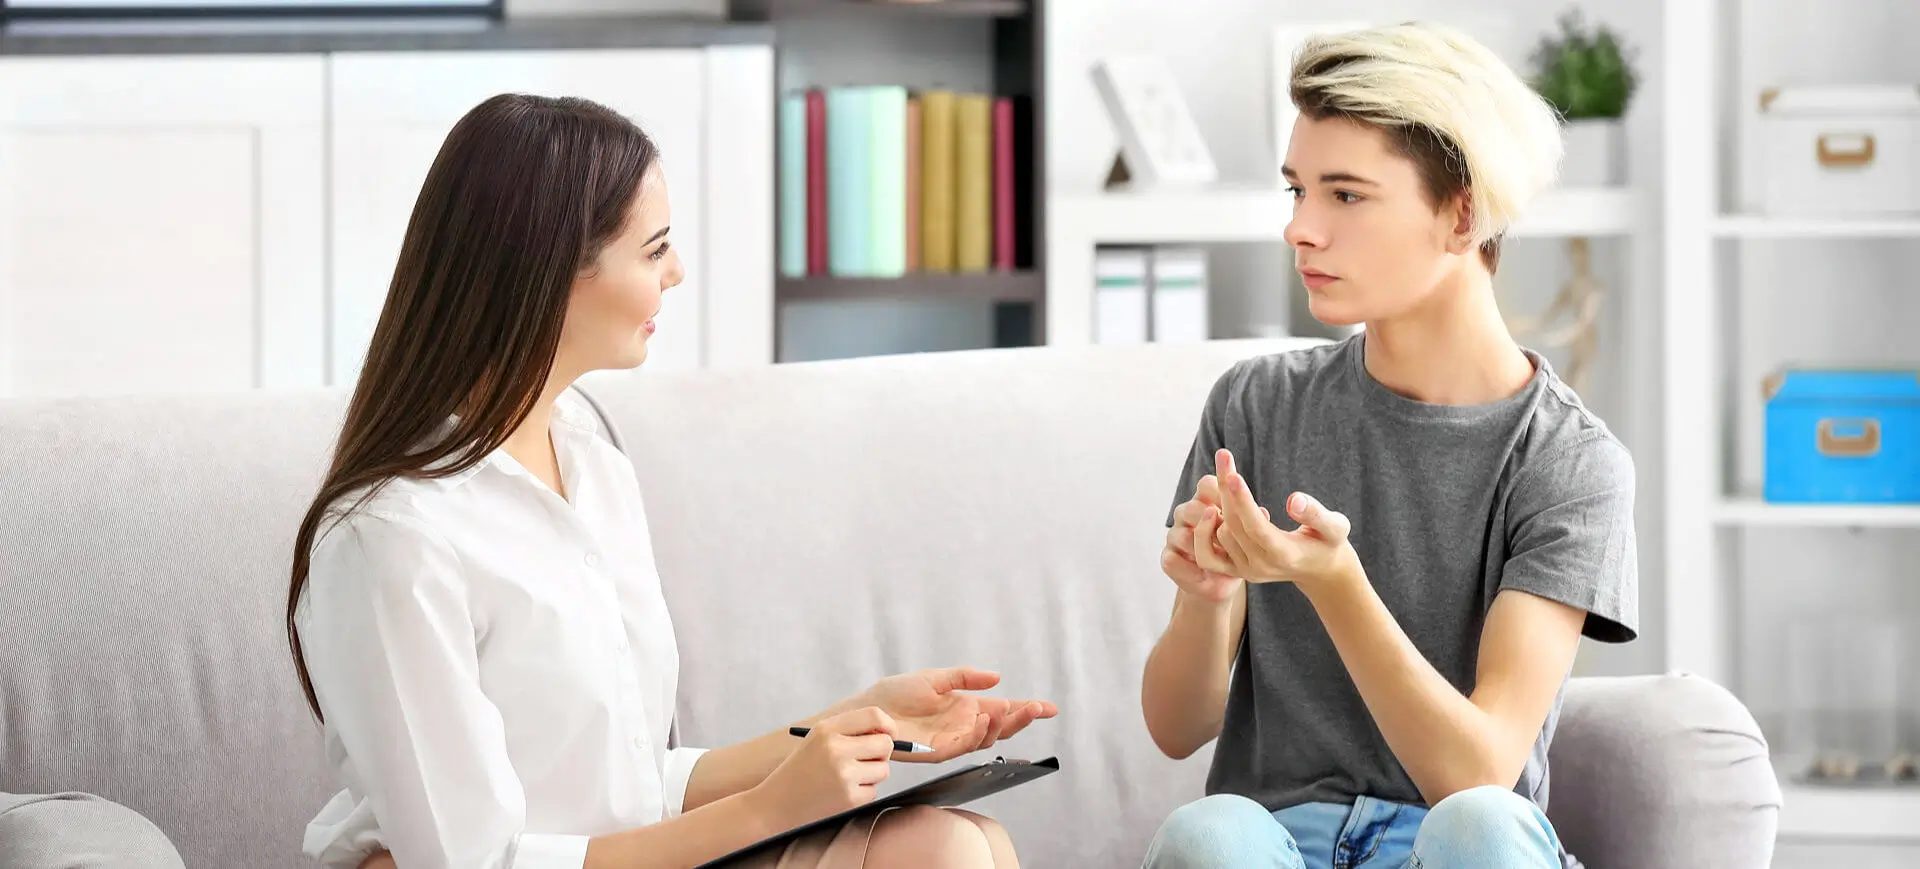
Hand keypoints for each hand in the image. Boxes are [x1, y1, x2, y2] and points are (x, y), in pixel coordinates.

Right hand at [751, 706, 898, 828]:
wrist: (776, 803)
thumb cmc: (802, 769)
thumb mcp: (818, 739)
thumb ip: (850, 730)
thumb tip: (888, 732)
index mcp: (828, 729)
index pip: (874, 716)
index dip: (888, 725)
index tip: (889, 734)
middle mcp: (837, 749)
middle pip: (885, 744)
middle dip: (882, 753)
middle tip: (867, 760)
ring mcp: (844, 775)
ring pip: (883, 769)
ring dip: (872, 775)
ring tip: (848, 778)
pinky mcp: (849, 798)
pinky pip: (874, 791)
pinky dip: (862, 793)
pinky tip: (842, 793)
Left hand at [856, 667, 1057, 762]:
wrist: (870, 710)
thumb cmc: (897, 694)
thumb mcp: (935, 678)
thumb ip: (965, 677)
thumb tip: (996, 678)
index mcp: (966, 707)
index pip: (1002, 710)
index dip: (1025, 710)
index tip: (1049, 708)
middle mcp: (964, 725)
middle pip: (1001, 727)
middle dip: (1021, 719)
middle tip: (1037, 709)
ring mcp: (953, 739)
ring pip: (987, 738)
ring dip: (1000, 725)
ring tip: (1006, 709)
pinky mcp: (938, 750)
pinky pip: (964, 745)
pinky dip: (977, 733)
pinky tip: (982, 719)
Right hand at [1164, 473, 1264, 602]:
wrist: (1219, 582)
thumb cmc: (1235, 551)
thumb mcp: (1246, 534)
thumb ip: (1252, 520)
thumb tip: (1264, 513)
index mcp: (1206, 502)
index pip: (1206, 485)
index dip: (1219, 491)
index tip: (1234, 506)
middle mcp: (1186, 515)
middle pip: (1192, 508)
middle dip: (1211, 523)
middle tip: (1227, 534)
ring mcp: (1175, 536)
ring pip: (1182, 535)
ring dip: (1201, 548)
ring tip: (1218, 558)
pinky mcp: (1168, 557)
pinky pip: (1171, 560)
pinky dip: (1189, 569)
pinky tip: (1204, 575)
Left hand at [1202, 448, 1357, 589]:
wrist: (1318, 570)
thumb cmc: (1329, 542)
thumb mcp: (1335, 527)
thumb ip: (1316, 514)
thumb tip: (1293, 500)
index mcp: (1284, 555)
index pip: (1256, 527)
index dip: (1242, 501)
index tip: (1232, 475)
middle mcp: (1260, 566)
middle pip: (1233, 524)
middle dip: (1227, 489)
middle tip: (1224, 455)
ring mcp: (1245, 571)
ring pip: (1220, 532)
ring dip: (1220, 503)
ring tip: (1228, 477)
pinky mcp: (1235, 571)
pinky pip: (1208, 552)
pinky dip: (1208, 527)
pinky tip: (1218, 504)